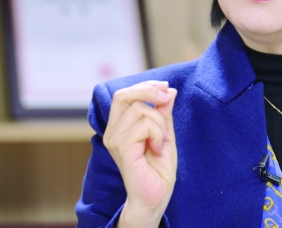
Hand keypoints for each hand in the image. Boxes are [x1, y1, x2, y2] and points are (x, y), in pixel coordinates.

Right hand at [103, 80, 177, 227]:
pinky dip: (157, 133)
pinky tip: (157, 148)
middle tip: (167, 99)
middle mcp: (112, 131)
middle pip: (123, 95)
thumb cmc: (158, 169)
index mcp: (119, 126)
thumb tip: (169, 90)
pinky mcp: (122, 149)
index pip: (124, 94)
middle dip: (149, 92)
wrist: (156, 196)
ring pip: (139, 110)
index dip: (145, 86)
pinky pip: (143, 126)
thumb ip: (163, 112)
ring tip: (162, 140)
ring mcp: (114, 140)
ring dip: (159, 122)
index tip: (166, 88)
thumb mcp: (165, 133)